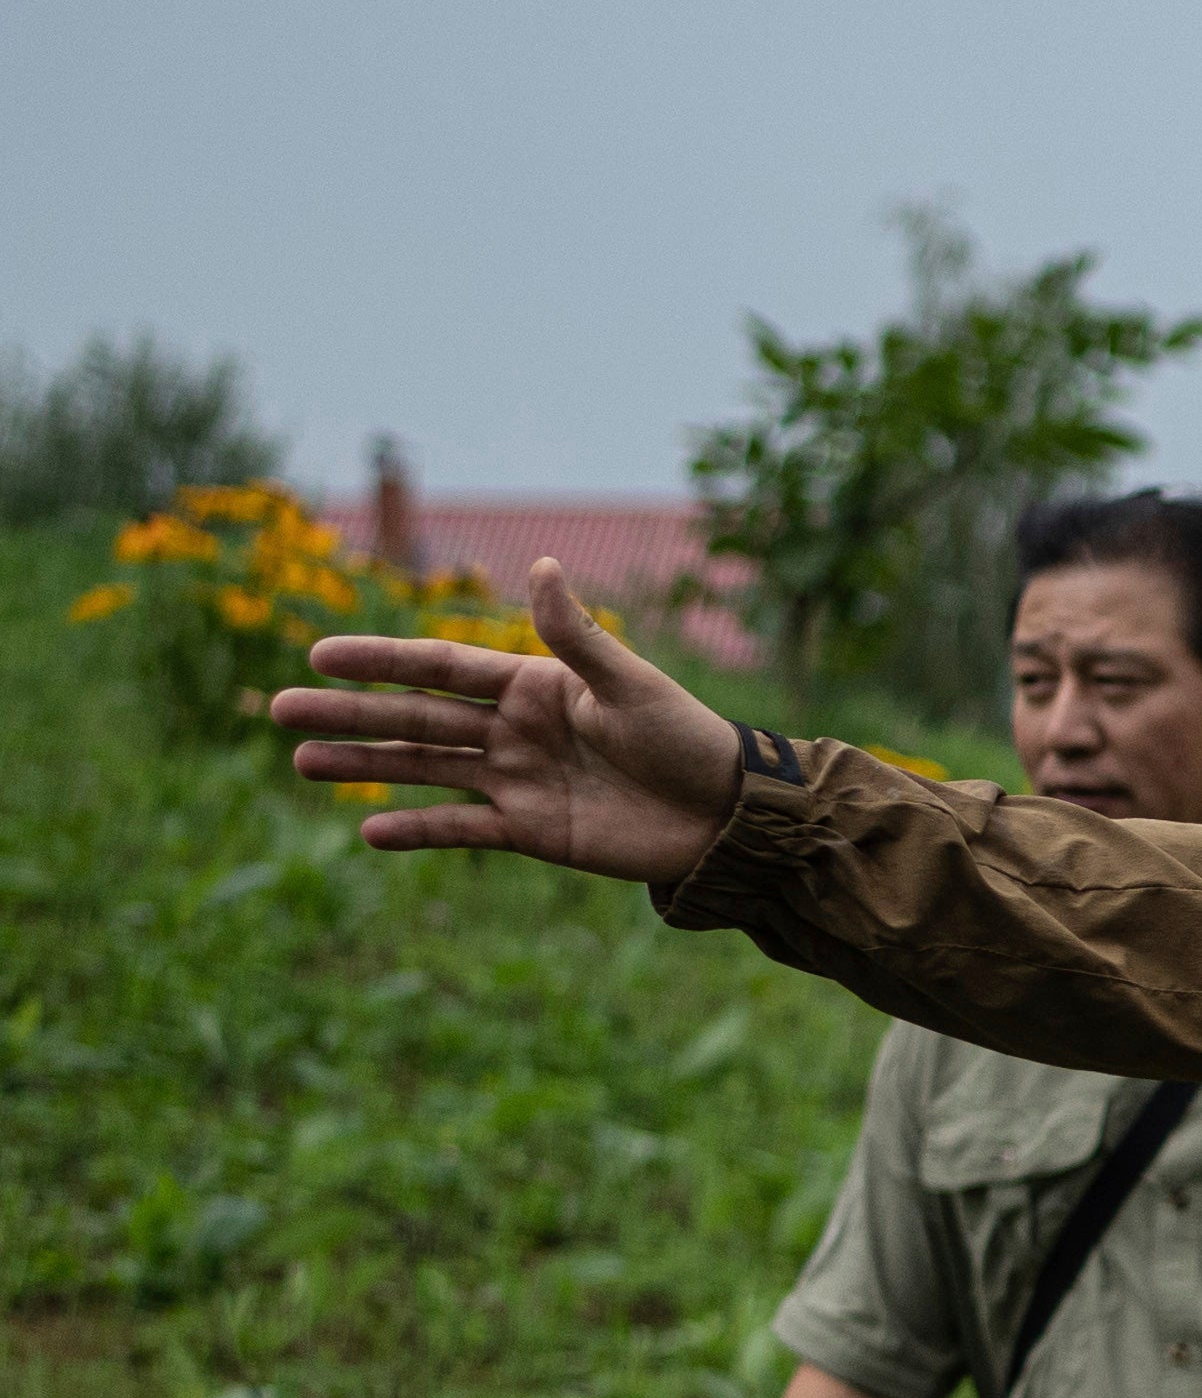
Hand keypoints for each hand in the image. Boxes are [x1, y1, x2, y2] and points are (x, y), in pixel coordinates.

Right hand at [276, 565, 756, 883]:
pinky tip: (369, 831)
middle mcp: (512, 729)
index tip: (319, 655)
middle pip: (416, 717)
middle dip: (349, 713)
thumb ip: (578, 636)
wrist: (728, 816)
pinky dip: (418, 831)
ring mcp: (516, 780)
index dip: (381, 661)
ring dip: (364, 766)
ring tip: (303, 760)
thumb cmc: (687, 740)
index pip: (439, 667)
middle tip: (278, 708)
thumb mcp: (631, 685)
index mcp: (531, 684)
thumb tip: (541, 566)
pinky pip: (462, 829)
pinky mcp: (530, 829)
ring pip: (424, 769)